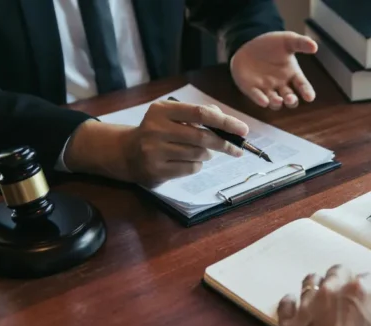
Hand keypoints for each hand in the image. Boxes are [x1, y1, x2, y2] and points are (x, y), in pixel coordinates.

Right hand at [64, 101, 247, 185]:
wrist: (126, 152)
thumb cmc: (158, 131)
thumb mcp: (172, 116)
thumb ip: (198, 114)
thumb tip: (227, 121)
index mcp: (161, 110)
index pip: (201, 113)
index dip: (225, 122)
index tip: (243, 130)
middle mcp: (155, 129)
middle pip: (202, 136)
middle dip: (224, 143)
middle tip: (237, 149)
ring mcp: (154, 151)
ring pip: (198, 154)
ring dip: (207, 155)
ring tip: (202, 152)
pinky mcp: (156, 170)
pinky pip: (190, 168)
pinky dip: (197, 166)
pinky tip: (188, 161)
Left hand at [230, 31, 317, 109]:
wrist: (248, 45)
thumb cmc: (271, 44)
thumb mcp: (287, 40)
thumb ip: (300, 43)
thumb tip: (315, 46)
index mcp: (292, 74)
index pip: (303, 86)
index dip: (307, 92)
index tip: (309, 97)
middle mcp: (281, 85)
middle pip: (290, 98)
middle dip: (291, 101)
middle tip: (290, 99)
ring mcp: (267, 89)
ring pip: (275, 102)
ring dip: (277, 103)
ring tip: (278, 100)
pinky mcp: (252, 89)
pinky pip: (257, 96)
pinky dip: (260, 100)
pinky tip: (264, 101)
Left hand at [277, 265, 370, 325]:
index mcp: (360, 292)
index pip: (368, 278)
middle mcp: (330, 293)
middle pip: (336, 273)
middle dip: (344, 278)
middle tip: (348, 289)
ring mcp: (306, 308)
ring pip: (309, 284)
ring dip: (317, 285)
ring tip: (320, 290)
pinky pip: (285, 305)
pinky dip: (290, 302)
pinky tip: (293, 303)